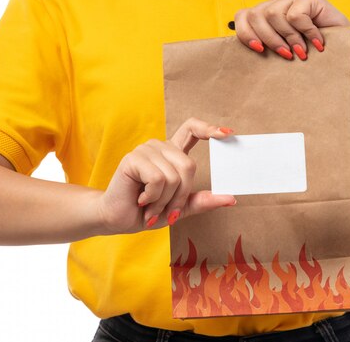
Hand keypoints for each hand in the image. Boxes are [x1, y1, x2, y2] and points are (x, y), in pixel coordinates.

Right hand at [97, 118, 236, 233]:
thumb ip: (203, 201)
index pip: (191, 130)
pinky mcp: (133, 159)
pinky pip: (157, 179)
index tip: (227, 134)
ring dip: (164, 201)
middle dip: (180, 196)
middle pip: (188, 165)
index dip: (208, 129)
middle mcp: (160, 147)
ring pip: (173, 176)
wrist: (118, 219)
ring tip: (150, 206)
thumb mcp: (180, 208)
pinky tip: (141, 199)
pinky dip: (152, 197)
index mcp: (172, 154)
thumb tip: (231, 198)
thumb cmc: (147, 211)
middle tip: (167, 210)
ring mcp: (146, 150)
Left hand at [235, 0, 349, 59]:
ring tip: (301, 52)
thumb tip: (241, 59)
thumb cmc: (311, 54)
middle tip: (285, 55)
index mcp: (264, 16)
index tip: (258, 50)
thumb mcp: (283, 52)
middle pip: (257, 16)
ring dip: (287, 38)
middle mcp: (276, 4)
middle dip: (269, 40)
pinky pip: (297, 16)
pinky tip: (316, 43)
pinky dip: (305, 33)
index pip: (242, 17)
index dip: (245, 33)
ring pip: (274, 15)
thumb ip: (264, 49)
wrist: (346, 49)